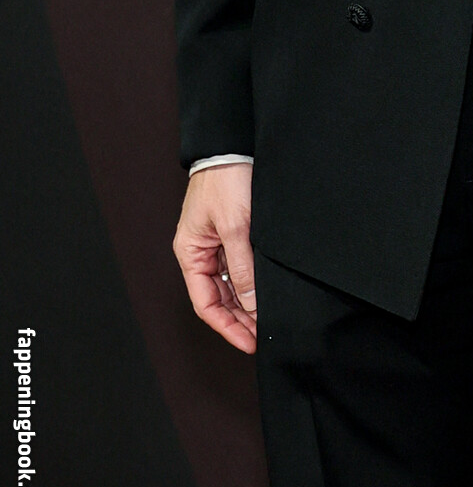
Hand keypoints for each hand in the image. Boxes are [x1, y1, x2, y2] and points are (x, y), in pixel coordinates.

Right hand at [173, 163, 256, 352]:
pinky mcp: (231, 231)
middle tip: (264, 334)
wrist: (233, 145)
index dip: (227, 327)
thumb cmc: (225, 179)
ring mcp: (215, 242)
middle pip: (218, 297)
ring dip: (246, 302)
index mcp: (190, 253)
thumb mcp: (236, 228)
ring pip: (229, 284)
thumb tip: (251, 304)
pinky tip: (266, 291)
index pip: (206, 304)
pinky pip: (238, 266)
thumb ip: (242, 268)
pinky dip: (250, 281)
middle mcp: (200, 251)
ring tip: (267, 318)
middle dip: (239, 318)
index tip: (250, 342)